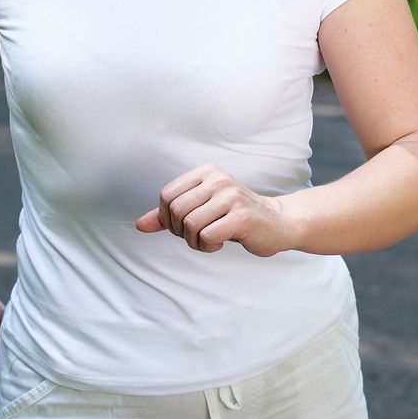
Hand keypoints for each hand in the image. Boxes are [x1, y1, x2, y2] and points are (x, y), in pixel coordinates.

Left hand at [135, 164, 297, 256]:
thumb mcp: (201, 210)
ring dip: (194, 242)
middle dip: (180, 232)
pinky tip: (219, 243)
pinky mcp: (241, 216)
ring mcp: (231, 196)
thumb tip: (139, 225)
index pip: (167, 195)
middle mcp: (218, 180)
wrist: (277, 223)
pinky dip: (207, 246)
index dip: (167, 218)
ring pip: (190, 224)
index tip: (181, 228)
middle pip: (176, 210)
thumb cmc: (234, 217)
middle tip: (195, 237)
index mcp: (206, 172)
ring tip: (208, 241)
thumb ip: (170, 216)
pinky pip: (207, 236)